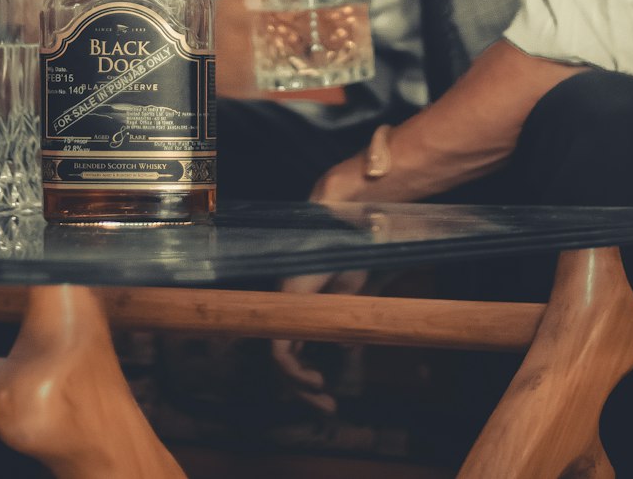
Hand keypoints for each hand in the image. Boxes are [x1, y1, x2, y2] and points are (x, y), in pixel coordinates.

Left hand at [270, 150, 403, 408]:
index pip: (292, 350)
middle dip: (302, 390)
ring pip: (278, 359)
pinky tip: (315, 378)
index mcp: (301, 306)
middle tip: (327, 409)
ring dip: (298, 383)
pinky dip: (293, 369)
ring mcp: (284, 305)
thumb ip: (347, 322)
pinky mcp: (286, 303)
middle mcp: (287, 308)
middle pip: (284, 361)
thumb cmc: (351, 251)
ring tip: (322, 396)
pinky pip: (279, 349)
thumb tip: (345, 352)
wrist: (349, 224)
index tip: (326, 396)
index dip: (304, 378)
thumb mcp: (353, 295)